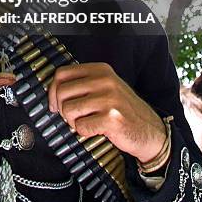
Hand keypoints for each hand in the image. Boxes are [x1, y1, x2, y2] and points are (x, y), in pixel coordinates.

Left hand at [47, 62, 166, 162]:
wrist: (149, 130)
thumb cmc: (121, 109)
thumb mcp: (104, 87)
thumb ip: (82, 84)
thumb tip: (52, 91)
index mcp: (101, 69)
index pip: (62, 73)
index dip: (52, 90)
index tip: (55, 103)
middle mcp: (105, 80)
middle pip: (61, 92)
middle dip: (62, 108)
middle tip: (72, 116)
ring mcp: (109, 99)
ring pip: (68, 110)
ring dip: (73, 121)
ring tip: (87, 122)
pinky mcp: (111, 119)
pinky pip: (81, 127)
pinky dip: (84, 132)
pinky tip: (96, 129)